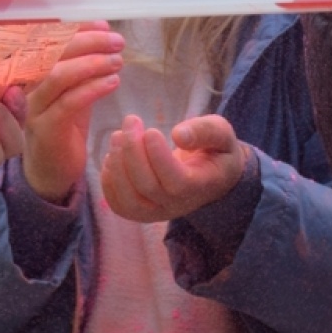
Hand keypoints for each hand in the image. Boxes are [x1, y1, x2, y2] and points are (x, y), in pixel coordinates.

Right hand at [21, 25, 124, 203]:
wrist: (50, 172)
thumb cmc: (64, 128)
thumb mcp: (74, 92)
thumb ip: (84, 67)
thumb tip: (103, 34)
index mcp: (35, 73)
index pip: (51, 41)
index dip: (77, 29)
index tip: (104, 25)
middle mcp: (29, 86)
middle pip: (52, 53)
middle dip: (88, 42)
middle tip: (117, 42)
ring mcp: (34, 108)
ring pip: (58, 76)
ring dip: (91, 64)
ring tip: (118, 62)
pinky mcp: (45, 129)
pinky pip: (68, 103)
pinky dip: (92, 89)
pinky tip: (113, 82)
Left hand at [100, 114, 248, 223]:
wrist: (211, 178)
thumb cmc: (215, 151)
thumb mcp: (222, 135)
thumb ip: (206, 132)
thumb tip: (179, 135)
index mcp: (200, 186)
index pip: (177, 181)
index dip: (159, 157)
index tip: (150, 130)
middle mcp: (177, 205)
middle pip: (147, 187)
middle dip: (133, 150)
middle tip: (131, 120)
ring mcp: (157, 212)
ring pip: (129, 200)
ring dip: (117, 165)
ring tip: (118, 135)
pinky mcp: (140, 212)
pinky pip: (118, 204)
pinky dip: (109, 180)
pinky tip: (114, 155)